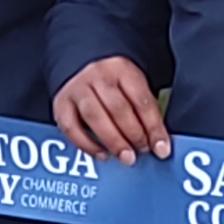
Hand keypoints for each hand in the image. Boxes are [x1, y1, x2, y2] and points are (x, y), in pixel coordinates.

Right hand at [55, 55, 171, 162]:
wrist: (82, 67)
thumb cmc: (114, 83)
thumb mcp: (134, 86)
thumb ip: (145, 111)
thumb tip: (158, 143)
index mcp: (122, 69)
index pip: (141, 100)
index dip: (153, 126)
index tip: (161, 147)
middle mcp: (98, 76)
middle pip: (118, 108)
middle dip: (133, 134)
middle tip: (142, 151)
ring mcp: (77, 89)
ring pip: (95, 117)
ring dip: (113, 141)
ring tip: (126, 157)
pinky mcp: (62, 104)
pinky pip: (72, 128)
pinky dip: (87, 145)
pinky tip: (102, 154)